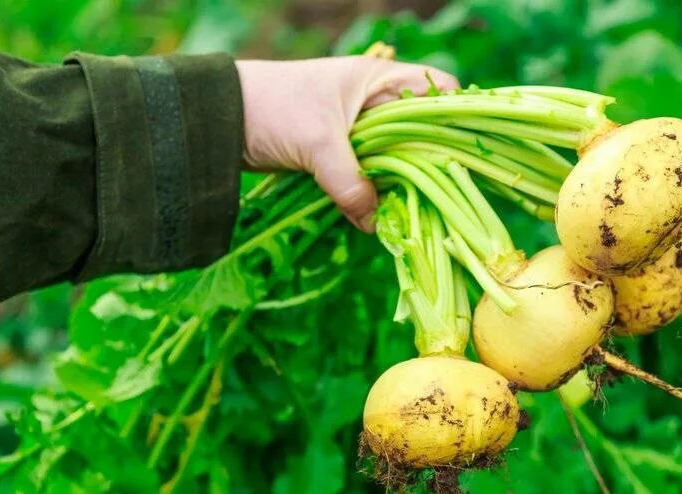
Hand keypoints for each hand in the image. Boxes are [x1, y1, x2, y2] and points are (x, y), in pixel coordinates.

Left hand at [236, 56, 459, 231]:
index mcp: (378, 80)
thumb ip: (351, 184)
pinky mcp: (338, 155)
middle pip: (421, 133)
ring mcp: (357, 131)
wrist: (217, 120)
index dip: (455, 116)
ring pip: (395, 159)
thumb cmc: (273, 108)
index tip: (464, 152)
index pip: (437, 89)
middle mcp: (374, 103)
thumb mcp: (318, 144)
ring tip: (413, 210)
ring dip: (399, 184)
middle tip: (440, 194)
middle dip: (429, 163)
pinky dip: (374, 193)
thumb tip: (376, 224)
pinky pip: (369, 176)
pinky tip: (382, 214)